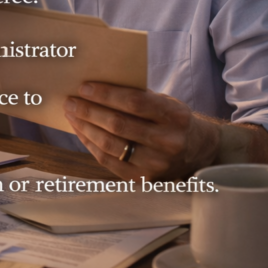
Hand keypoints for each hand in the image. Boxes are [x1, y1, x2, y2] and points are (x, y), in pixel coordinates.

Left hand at [63, 82, 219, 179]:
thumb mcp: (166, 103)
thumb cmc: (172, 121)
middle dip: (89, 111)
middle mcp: (168, 142)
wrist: (197, 152)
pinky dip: (89, 144)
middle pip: (118, 125)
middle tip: (70, 101)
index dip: (106, 95)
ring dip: (85, 127)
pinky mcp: (142, 179)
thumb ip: (138, 97)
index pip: (135, 103)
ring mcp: (156, 164)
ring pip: (109, 144)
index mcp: (175, 117)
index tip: (84, 88)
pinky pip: (107, 160)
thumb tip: (96, 88)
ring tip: (71, 114)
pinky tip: (80, 131)